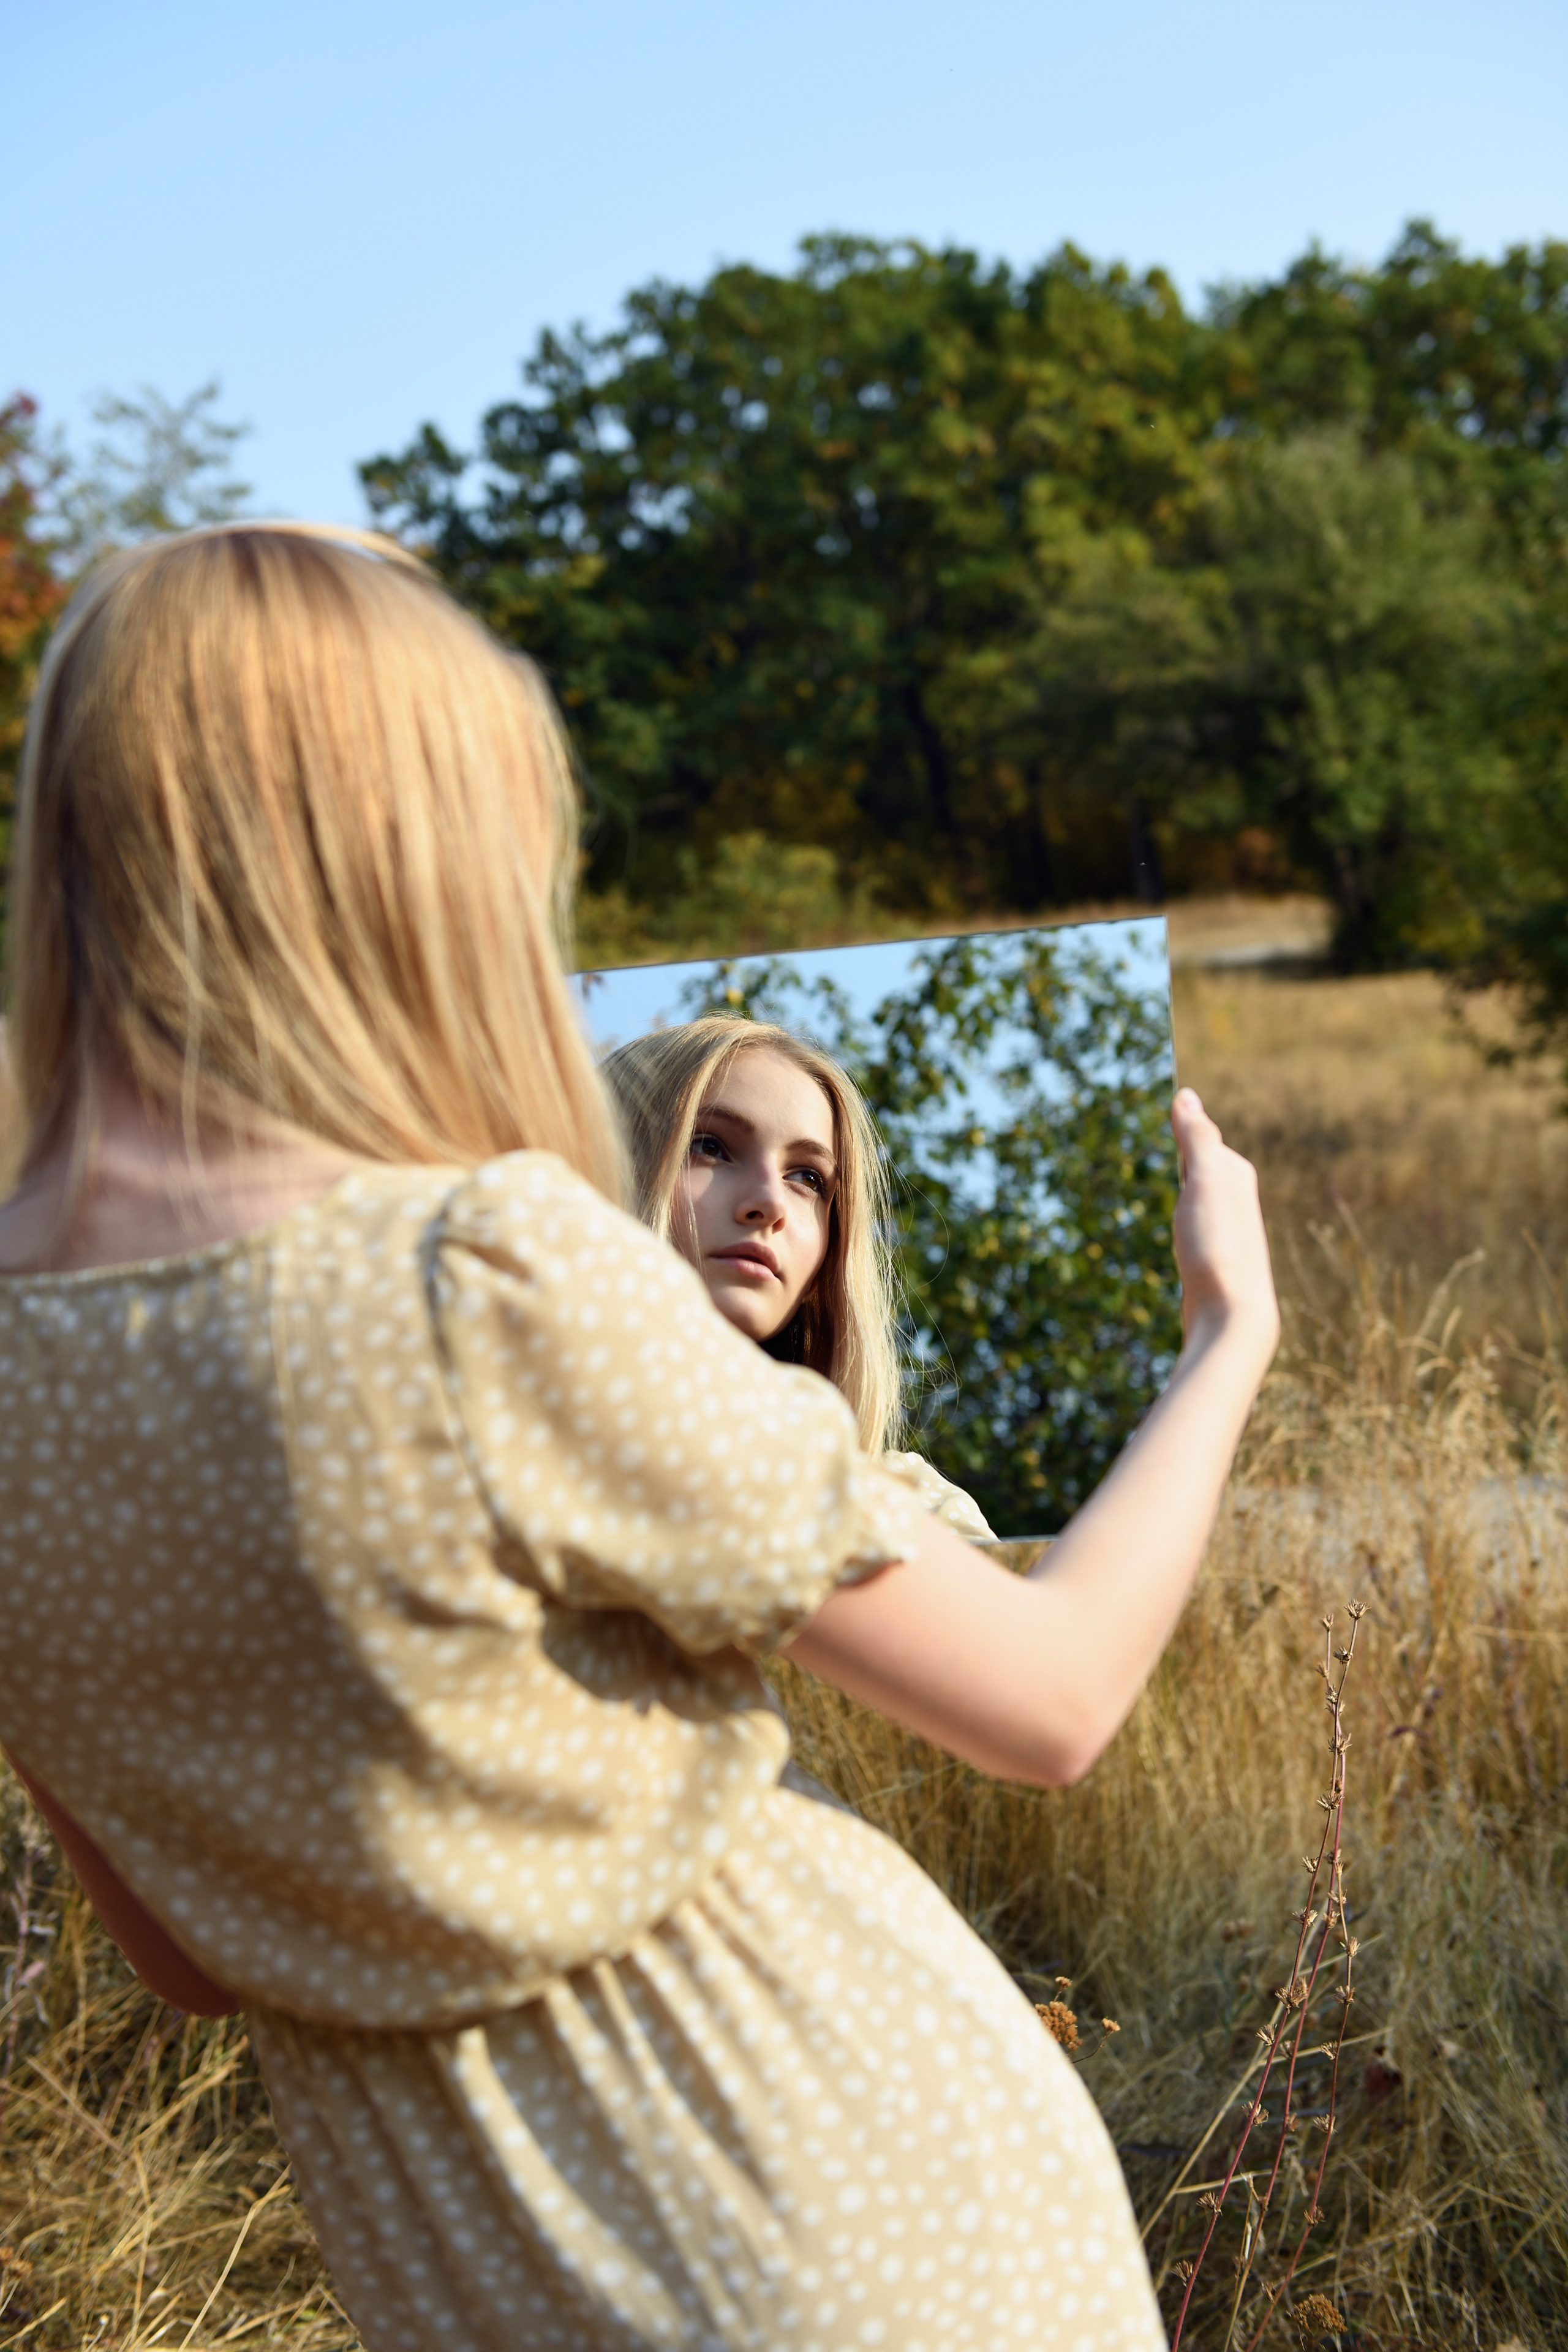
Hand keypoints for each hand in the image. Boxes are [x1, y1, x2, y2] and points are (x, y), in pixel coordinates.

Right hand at [1170, 1088, 1277, 1359]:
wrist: (1232, 1315)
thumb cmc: (1217, 1245)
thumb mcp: (1205, 1181)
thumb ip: (1197, 1138)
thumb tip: (1185, 1094)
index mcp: (1237, 1175)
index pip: (1206, 1140)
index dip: (1185, 1130)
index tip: (1169, 1111)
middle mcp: (1239, 1201)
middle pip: (1207, 1168)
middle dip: (1189, 1159)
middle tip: (1171, 1140)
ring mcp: (1229, 1232)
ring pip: (1205, 1200)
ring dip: (1190, 1192)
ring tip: (1177, 1187)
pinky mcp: (1218, 1260)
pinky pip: (1201, 1227)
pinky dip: (1189, 1222)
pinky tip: (1185, 1237)